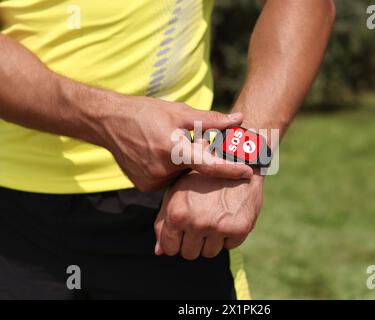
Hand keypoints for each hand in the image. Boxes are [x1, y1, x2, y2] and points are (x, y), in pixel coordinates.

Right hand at [99, 95, 252, 190]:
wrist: (109, 122)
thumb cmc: (146, 113)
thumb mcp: (179, 112)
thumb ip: (211, 120)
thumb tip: (238, 119)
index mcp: (172, 150)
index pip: (208, 164)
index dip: (230, 170)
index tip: (248, 172)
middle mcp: (162, 170)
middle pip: (194, 171)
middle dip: (200, 159)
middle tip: (195, 143)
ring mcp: (151, 181)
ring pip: (181, 178)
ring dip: (184, 165)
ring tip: (170, 146)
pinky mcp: (144, 186)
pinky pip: (167, 181)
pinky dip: (171, 170)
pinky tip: (160, 155)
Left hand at [154, 171, 263, 259]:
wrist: (237, 161)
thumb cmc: (201, 177)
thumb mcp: (176, 193)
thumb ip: (164, 221)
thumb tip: (159, 251)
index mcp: (178, 214)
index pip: (169, 249)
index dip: (175, 242)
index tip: (182, 233)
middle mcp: (197, 222)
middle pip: (189, 254)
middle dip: (193, 242)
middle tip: (201, 222)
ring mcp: (219, 226)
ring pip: (209, 253)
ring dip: (211, 240)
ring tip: (215, 217)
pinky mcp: (239, 228)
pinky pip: (230, 245)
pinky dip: (230, 234)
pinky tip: (229, 214)